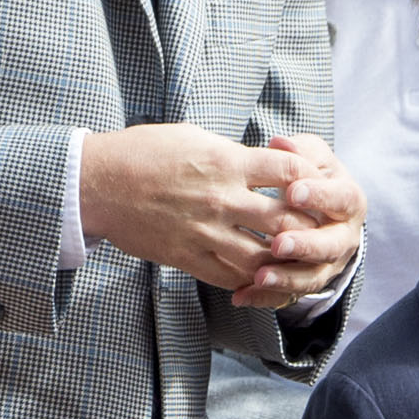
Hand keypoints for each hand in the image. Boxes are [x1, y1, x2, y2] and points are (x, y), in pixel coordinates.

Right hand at [78, 126, 364, 306]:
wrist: (99, 184)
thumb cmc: (144, 153)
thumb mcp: (194, 138)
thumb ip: (232, 154)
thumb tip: (261, 162)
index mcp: (226, 162)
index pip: (288, 170)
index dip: (309, 178)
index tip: (315, 184)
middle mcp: (221, 199)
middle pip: (284, 220)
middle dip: (306, 227)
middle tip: (318, 230)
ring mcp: (205, 232)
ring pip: (261, 257)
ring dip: (282, 261)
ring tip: (293, 260)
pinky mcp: (188, 257)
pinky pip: (229, 277)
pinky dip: (250, 280)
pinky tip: (260, 277)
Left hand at [229, 135, 365, 309]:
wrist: (318, 210)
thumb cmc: (312, 177)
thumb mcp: (310, 158)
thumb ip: (298, 152)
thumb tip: (280, 143)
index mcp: (349, 201)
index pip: (341, 199)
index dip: (319, 196)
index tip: (292, 192)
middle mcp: (344, 237)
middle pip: (330, 246)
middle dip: (304, 246)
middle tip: (278, 243)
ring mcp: (327, 264)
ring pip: (312, 278)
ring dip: (286, 279)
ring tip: (259, 277)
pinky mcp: (307, 282)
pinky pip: (288, 297)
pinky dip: (264, 298)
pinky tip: (241, 295)